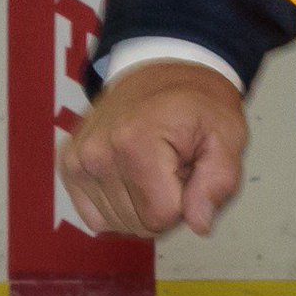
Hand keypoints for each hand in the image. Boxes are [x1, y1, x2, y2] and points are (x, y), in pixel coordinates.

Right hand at [61, 60, 248, 236]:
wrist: (162, 70)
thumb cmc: (195, 102)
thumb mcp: (227, 135)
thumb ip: (219, 181)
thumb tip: (199, 224)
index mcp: (135, 142)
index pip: (163, 217)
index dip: (186, 202)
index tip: (188, 169)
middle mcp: (97, 153)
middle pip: (140, 224)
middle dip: (165, 205)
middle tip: (173, 166)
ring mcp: (77, 161)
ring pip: (119, 225)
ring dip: (142, 206)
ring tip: (153, 167)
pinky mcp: (69, 167)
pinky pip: (96, 218)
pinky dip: (119, 207)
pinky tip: (132, 178)